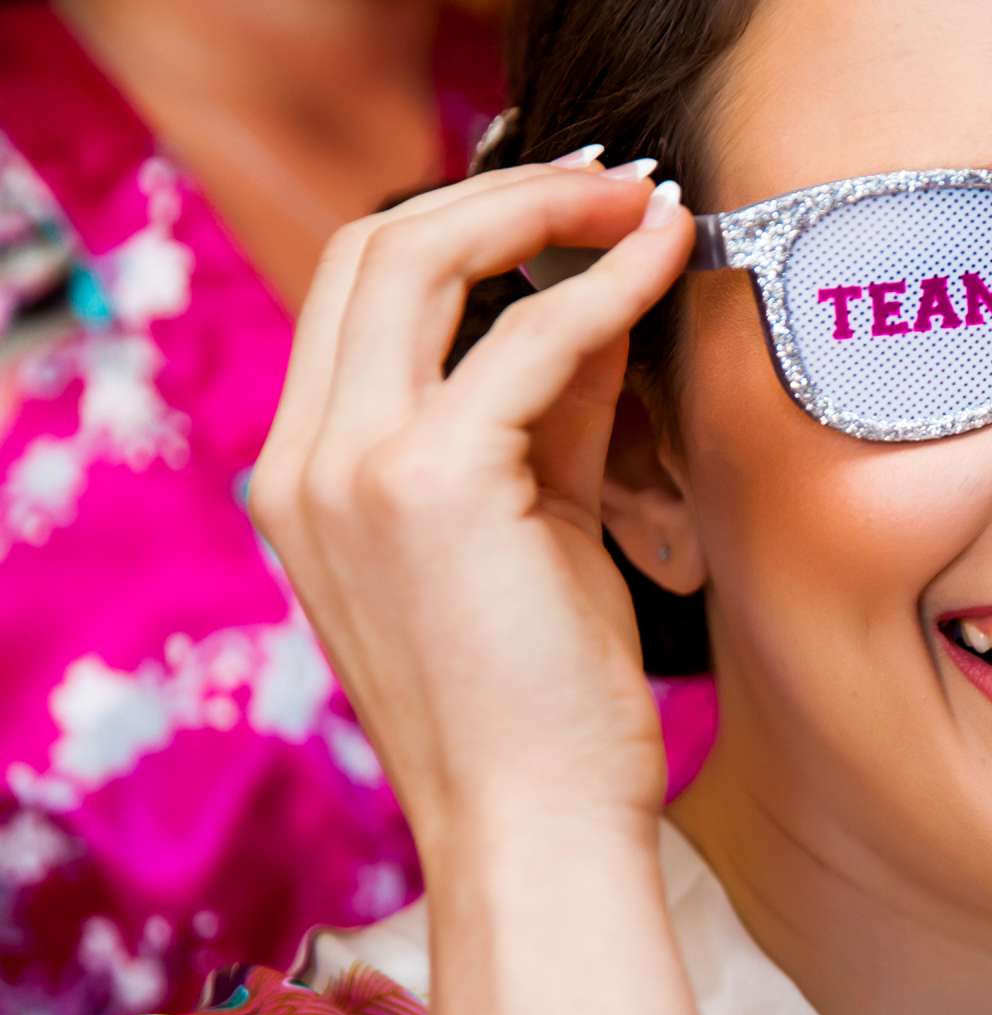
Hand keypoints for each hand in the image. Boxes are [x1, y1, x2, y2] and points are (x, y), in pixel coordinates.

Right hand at [247, 161, 691, 860]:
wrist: (535, 833)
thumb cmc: (545, 705)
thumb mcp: (538, 529)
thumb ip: (555, 412)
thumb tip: (600, 299)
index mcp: (310, 476)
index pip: (359, 293)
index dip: (464, 223)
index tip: (573, 205)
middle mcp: (303, 462)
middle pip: (370, 248)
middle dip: (500, 191)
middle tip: (616, 180)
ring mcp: (348, 470)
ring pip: (421, 258)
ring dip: (546, 210)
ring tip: (646, 202)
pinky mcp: (426, 485)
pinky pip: (522, 337)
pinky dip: (600, 283)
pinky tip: (665, 259)